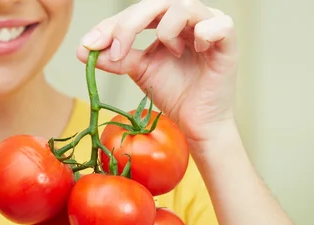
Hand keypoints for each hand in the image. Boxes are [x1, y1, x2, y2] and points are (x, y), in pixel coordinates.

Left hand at [76, 0, 238, 148]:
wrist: (197, 124)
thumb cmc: (176, 95)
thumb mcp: (140, 71)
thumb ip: (117, 57)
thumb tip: (84, 50)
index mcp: (170, 21)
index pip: (138, 11)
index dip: (113, 25)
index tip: (89, 45)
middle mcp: (190, 19)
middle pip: (158, 2)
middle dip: (131, 24)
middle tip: (116, 50)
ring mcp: (211, 27)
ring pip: (185, 6)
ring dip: (167, 29)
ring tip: (171, 52)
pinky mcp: (229, 43)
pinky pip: (220, 24)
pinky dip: (204, 32)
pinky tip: (196, 48)